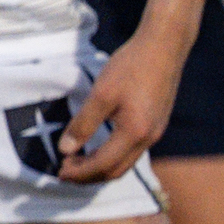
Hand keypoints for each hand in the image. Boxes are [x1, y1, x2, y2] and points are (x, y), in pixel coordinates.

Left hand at [58, 25, 186, 183]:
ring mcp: (155, 132)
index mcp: (135, 132)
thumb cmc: (131, 66)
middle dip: (89, 176)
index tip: (59, 171)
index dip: (79, 172)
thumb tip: (65, 149)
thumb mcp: (101, 93)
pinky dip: (113, 156)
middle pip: (116, 170)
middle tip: (64, 171)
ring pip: (126, 163)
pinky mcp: (156, 124)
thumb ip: (83, 123)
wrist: (164, 47)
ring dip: (101, 167)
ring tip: (77, 163)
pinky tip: (98, 148)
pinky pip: (133, 151)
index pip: (103, 164)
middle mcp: (149, 138)